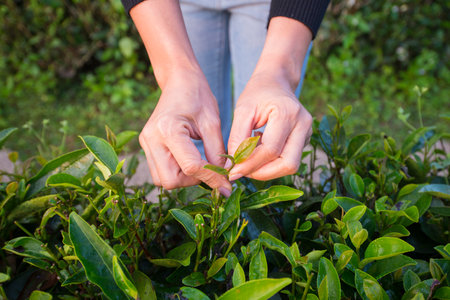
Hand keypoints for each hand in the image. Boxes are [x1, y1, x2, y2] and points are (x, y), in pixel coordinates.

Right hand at [139, 72, 231, 195]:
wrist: (178, 80)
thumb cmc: (198, 96)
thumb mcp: (212, 123)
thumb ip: (217, 153)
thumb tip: (223, 180)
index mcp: (168, 129)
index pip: (191, 167)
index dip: (211, 178)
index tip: (226, 185)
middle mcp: (151, 139)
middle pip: (170, 180)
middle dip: (192, 181)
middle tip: (209, 170)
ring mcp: (145, 143)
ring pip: (162, 180)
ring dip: (183, 179)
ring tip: (199, 163)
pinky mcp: (146, 146)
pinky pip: (159, 172)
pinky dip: (176, 172)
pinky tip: (190, 159)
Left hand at [227, 74, 311, 180]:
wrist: (276, 81)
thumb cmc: (258, 93)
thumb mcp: (242, 110)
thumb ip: (237, 138)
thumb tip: (234, 165)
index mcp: (287, 113)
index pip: (270, 150)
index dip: (250, 164)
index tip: (233, 171)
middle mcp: (303, 124)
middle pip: (288, 164)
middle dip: (263, 173)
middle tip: (242, 170)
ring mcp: (308, 133)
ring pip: (291, 166)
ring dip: (267, 170)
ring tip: (250, 159)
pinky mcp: (305, 139)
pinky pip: (289, 160)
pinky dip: (272, 163)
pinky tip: (259, 151)